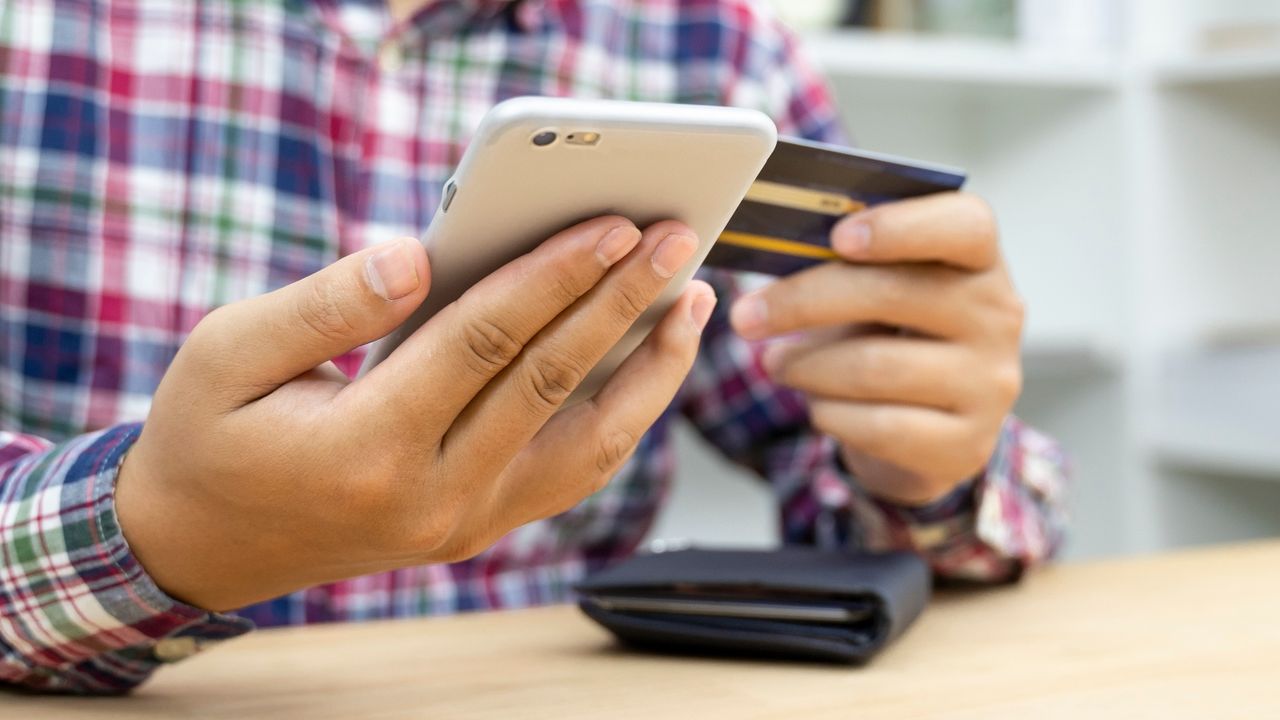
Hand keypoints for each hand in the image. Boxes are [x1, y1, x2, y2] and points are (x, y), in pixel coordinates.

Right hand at [116, 216, 715, 610]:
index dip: (551, 277)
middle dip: (619, 302)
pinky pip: (575, 474)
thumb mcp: (229, 353)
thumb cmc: (211, 434)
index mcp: (365, 446)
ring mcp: (465, 521)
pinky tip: (649, 363)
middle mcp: (431, 497)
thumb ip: (327, 304)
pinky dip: (625, 417)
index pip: (483, 344)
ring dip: (649, 368)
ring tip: (690, 301)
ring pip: (588, 444)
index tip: (611, 224)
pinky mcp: (480, 527)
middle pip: (550, 383)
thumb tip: (419, 255)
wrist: (204, 544)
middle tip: (677, 238)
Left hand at [729, 193, 1022, 505]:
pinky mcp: (967, 444)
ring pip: (874, 367)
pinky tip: (818, 406)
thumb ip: (843, 264)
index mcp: (978, 258)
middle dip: (804, 303)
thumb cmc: (889, 336)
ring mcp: (989, 383)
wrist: (927, 430)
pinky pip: (878, 426)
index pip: (963, 224)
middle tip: (746, 317)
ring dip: (806, 366)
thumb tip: (767, 253)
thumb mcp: (875, 290)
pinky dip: (830, 414)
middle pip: (894, 294)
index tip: (839, 237)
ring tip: (775, 364)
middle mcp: (997, 315)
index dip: (900, 227)